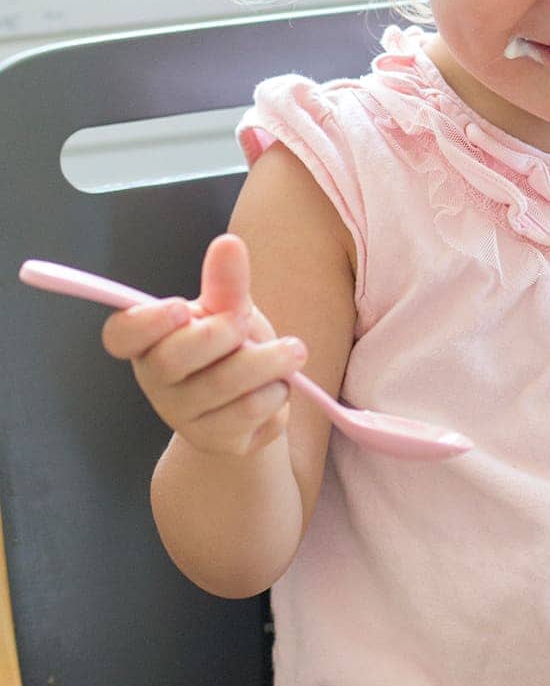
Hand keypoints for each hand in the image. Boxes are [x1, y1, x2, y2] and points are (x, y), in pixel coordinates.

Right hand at [100, 232, 306, 456]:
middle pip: (173, 360)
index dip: (146, 322)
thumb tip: (229, 243)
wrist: (256, 401)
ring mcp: (183, 417)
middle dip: (221, 334)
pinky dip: (277, 392)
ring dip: (269, 362)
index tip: (182, 307)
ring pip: (223, 386)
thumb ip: (226, 282)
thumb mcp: (229, 308)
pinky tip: (279, 387)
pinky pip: (251, 412)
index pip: (120, 335)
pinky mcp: (216, 441)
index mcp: (149, 341)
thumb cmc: (231, 345)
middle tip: (248, 321)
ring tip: (294, 350)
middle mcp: (156, 382)